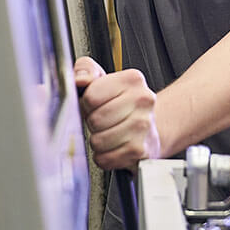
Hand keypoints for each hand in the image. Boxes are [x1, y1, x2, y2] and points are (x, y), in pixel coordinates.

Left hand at [74, 56, 160, 170]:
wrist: (149, 127)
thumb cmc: (121, 103)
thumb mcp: (102, 78)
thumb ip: (86, 70)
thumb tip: (80, 79)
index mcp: (132, 80)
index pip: (91, 97)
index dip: (87, 103)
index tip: (95, 104)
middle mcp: (143, 101)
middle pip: (95, 120)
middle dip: (93, 123)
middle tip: (103, 120)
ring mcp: (144, 127)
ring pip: (98, 141)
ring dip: (98, 140)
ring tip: (109, 132)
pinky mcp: (141, 151)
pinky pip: (106, 159)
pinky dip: (104, 156)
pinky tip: (114, 146)